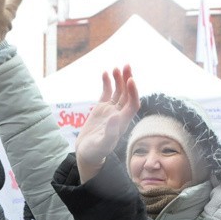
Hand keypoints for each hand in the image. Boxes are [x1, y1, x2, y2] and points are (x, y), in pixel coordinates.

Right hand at [75, 66, 139, 181]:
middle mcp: (119, 114)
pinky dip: (107, 83)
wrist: (87, 154)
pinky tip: (105, 73)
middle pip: (127, 94)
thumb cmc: (95, 153)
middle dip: (128, 80)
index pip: (132, 104)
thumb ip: (110, 133)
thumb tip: (115, 117)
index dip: (133, 92)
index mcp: (122, 122)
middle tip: (127, 66)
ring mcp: (110, 110)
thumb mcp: (102, 145)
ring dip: (119, 79)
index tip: (130, 80)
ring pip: (118, 92)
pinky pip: (107, 93)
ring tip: (117, 67)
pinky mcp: (101, 109)